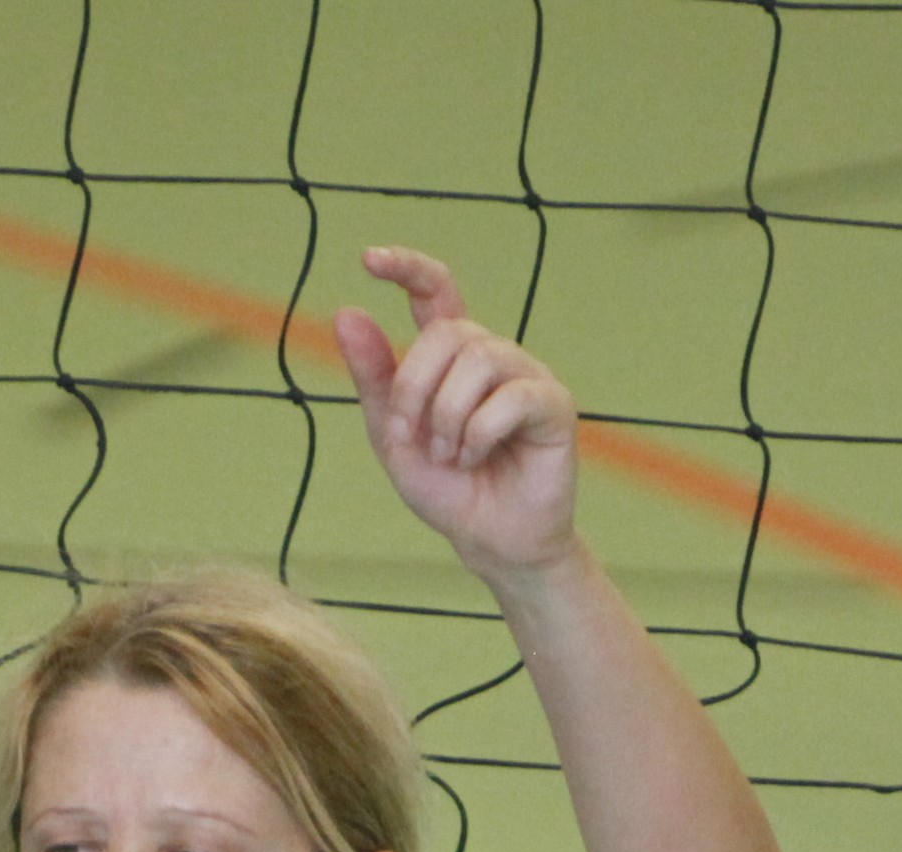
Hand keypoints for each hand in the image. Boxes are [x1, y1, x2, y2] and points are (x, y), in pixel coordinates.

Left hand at [332, 248, 576, 578]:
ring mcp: (527, 375)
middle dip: (414, 386)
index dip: (406, 268)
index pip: (435, 291)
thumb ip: (374, 378)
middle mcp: (492, 355)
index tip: (368, 260)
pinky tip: (475, 457)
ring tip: (447, 455)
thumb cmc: (447, 490)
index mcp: (452, 357)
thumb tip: (347, 312)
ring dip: (447, 415)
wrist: (489, 542)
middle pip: (446, 332)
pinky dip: (480, 432)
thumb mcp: (393, 436)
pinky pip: (513, 396)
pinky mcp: (554, 404)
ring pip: (479, 359)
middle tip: (411, 437)